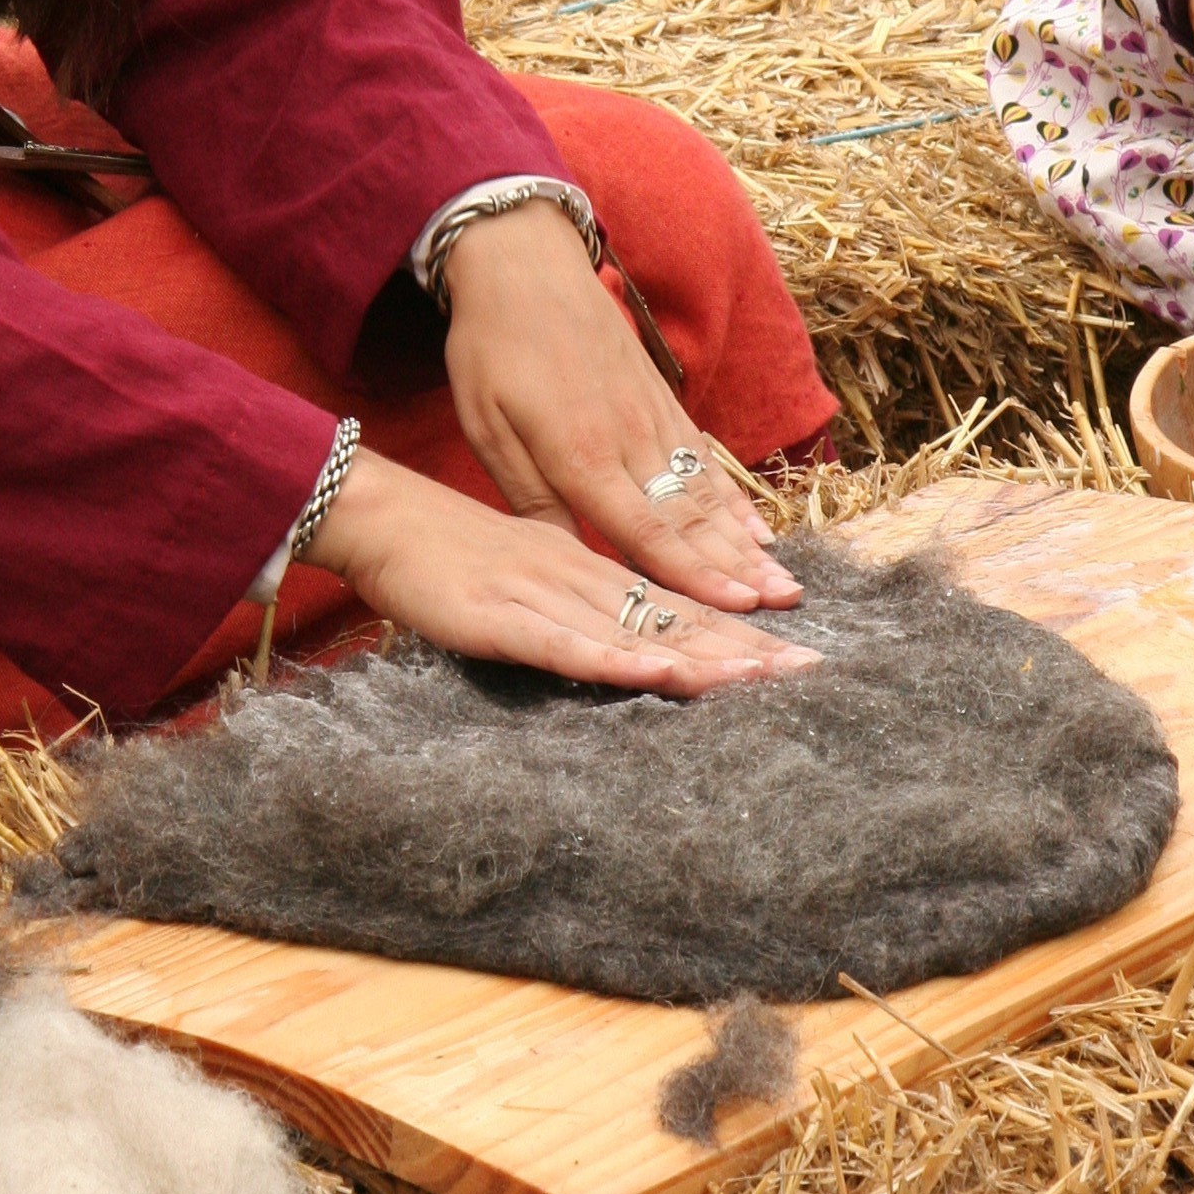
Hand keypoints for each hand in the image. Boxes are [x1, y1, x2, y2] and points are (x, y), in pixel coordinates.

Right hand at [308, 450, 818, 695]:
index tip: (798, 653)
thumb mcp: (528, 570)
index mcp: (591, 569)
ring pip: (634, 628)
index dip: (739, 630)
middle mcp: (581, 578)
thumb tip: (628, 628)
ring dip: (701, 654)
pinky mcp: (500, 615)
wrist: (380, 517)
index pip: (678, 603)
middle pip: (674, 616)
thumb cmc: (449, 552)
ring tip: (762, 677)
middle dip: (745, 648)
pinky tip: (658, 670)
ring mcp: (543, 594)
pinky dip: (614, 657)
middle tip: (812, 670)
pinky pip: (565, 643)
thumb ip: (577, 600)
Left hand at [440, 198, 801, 616]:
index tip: (733, 610)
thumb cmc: (493, 348)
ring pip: (706, 490)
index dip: (691, 574)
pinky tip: (756, 525)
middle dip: (737, 568)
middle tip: (783, 608)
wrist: (523, 262)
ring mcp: (651, 415)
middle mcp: (628, 438)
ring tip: (783, 580)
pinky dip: (734, 495)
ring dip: (745, 540)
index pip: (645, 528)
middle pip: (690, 516)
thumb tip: (565, 559)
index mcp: (580, 454)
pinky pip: (704, 455)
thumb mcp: (487, 427)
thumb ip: (530, 497)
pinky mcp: (660, 396)